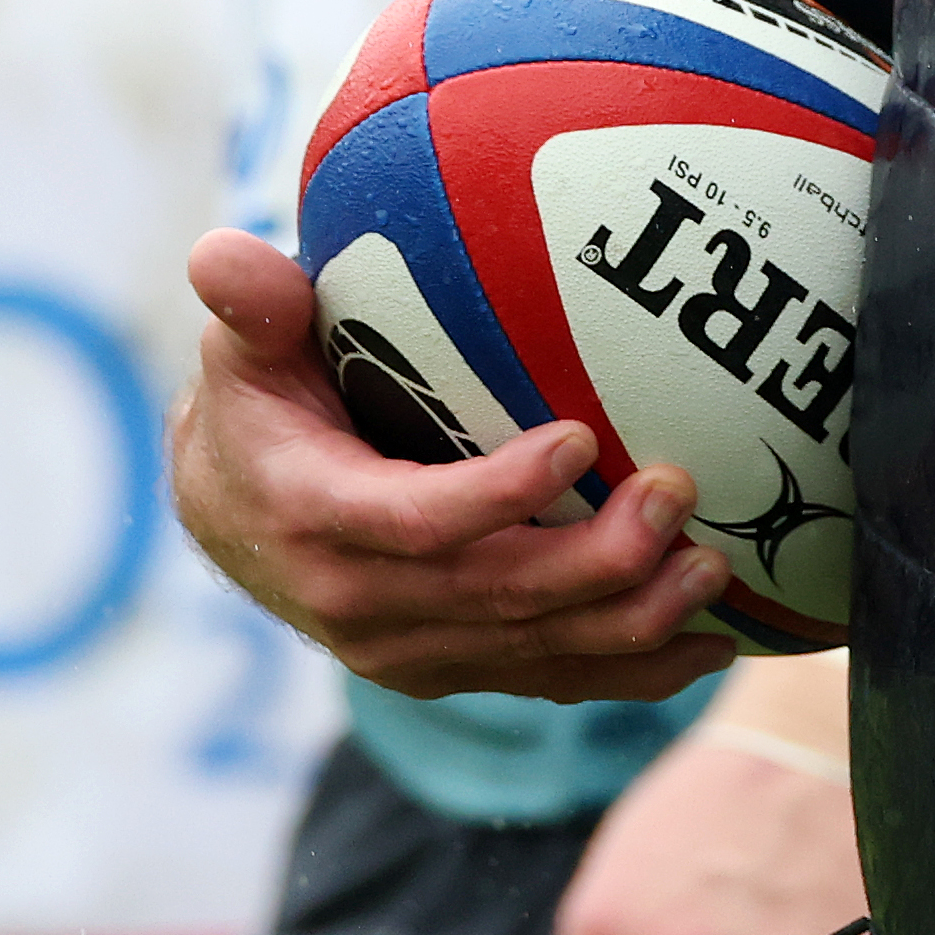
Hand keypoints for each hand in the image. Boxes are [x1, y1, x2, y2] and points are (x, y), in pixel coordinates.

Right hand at [169, 230, 744, 701]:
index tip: (581, 435)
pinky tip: (711, 644)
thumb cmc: (258, 407)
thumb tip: (221, 253)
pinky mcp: (450, 670)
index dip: (498, 495)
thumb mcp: (245, 349)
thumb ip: (249, 304)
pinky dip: (632, 671)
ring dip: (632, 619)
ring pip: (534, 651)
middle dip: (597, 559)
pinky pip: (549, 681)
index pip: (414, 523)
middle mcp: (360, 606)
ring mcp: (410, 651)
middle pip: (495, 597)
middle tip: (678, 493)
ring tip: (714, 565)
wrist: (234, 518)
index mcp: (314, 521)